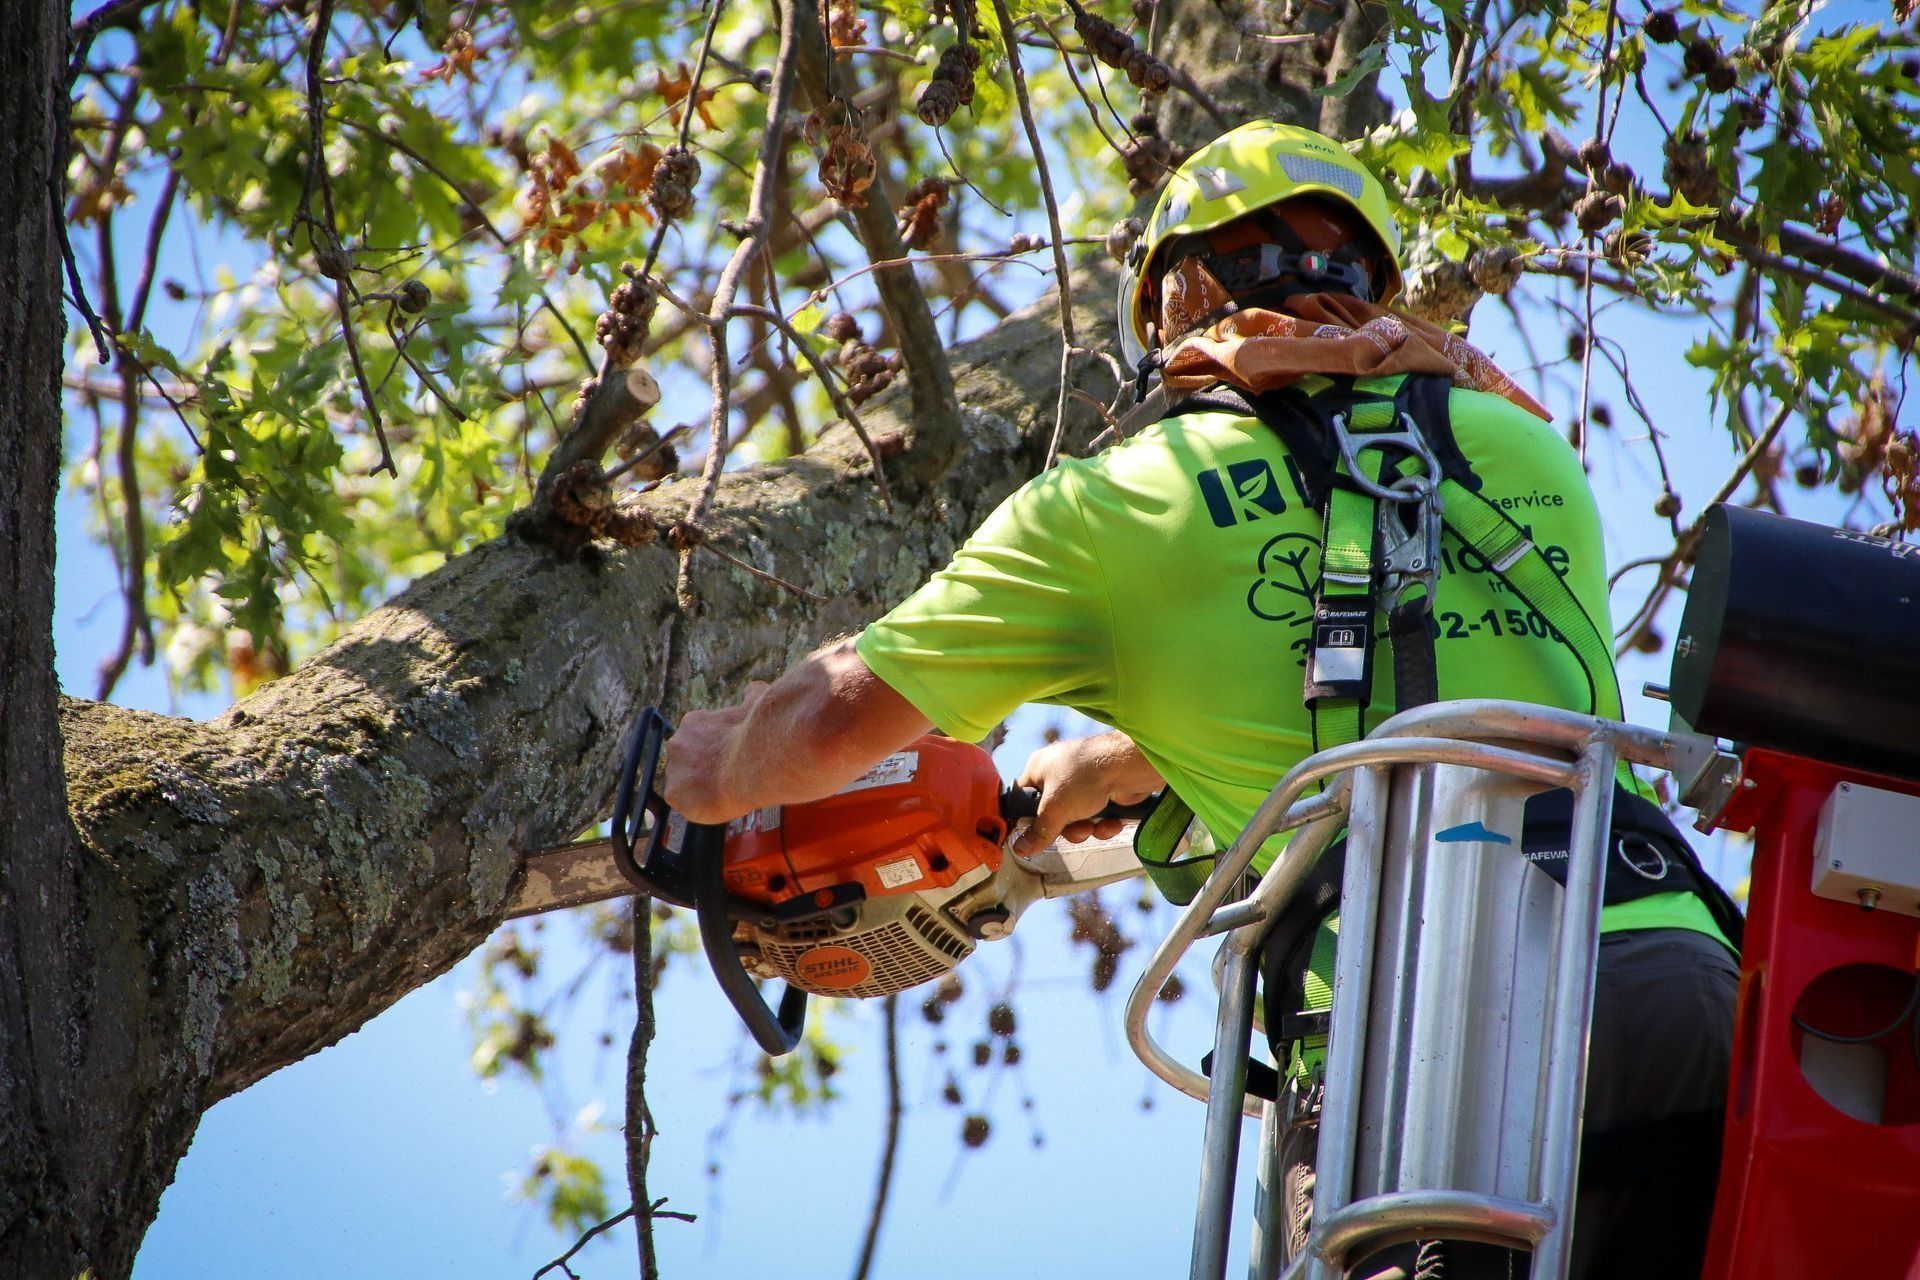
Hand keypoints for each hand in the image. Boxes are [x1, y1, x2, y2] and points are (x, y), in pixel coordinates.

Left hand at [660, 681, 768, 823]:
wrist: (751, 763)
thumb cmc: (755, 734)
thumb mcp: (755, 706)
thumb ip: (750, 698)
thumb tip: (755, 687)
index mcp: (693, 723)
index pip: (697, 737)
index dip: (713, 748)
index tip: (727, 755)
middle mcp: (677, 743)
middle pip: (686, 759)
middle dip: (703, 766)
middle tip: (726, 774)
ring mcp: (674, 769)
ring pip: (684, 782)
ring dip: (700, 786)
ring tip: (724, 791)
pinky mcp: (674, 794)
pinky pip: (685, 804)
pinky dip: (699, 805)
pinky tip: (717, 802)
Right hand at [1012, 730, 1162, 856]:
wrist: (1128, 766)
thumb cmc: (1083, 777)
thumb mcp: (1054, 809)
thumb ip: (1038, 832)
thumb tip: (1019, 848)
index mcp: (1038, 769)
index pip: (1024, 799)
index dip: (1028, 819)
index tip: (1033, 837)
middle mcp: (1058, 773)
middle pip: (1052, 815)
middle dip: (1065, 829)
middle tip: (1072, 828)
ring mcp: (1083, 784)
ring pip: (1075, 820)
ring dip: (1085, 829)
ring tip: (1093, 825)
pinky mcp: (1104, 793)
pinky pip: (1096, 817)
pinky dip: (1103, 824)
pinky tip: (1111, 822)